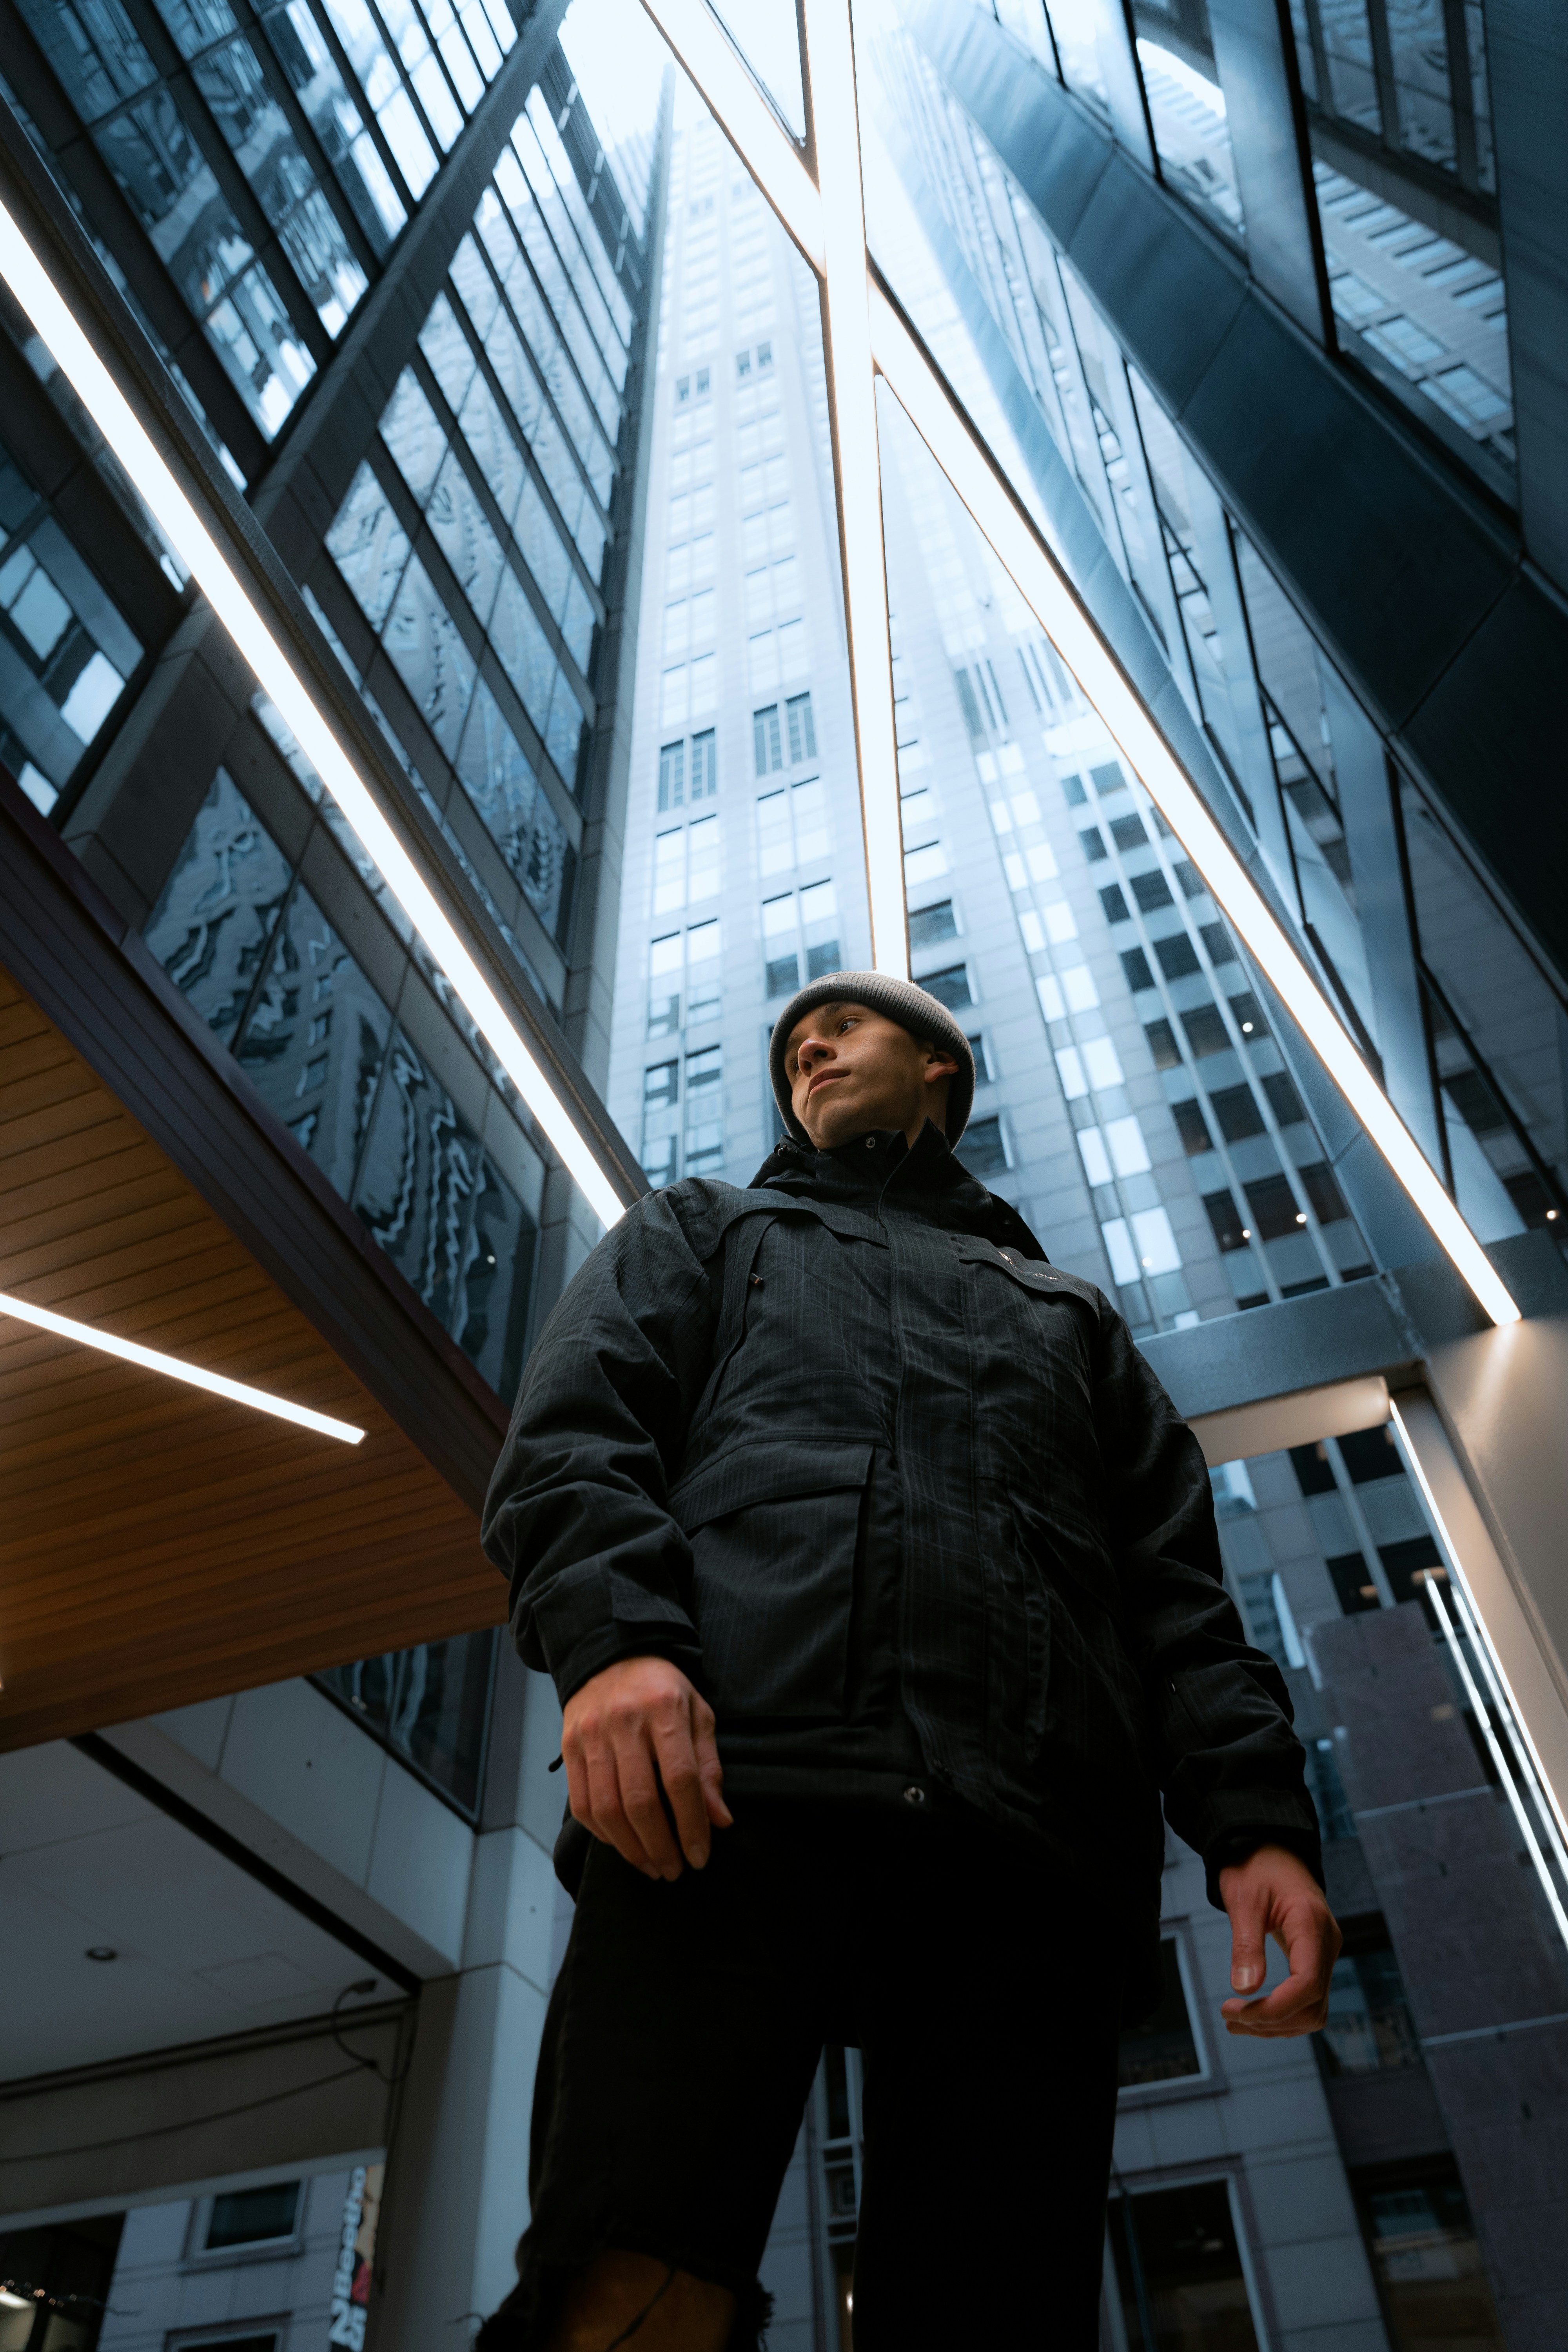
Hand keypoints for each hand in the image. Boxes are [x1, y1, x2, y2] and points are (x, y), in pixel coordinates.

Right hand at [561, 1655, 732, 1880]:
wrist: (611, 1654)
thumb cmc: (663, 1690)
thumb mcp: (698, 1714)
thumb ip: (708, 1767)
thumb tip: (720, 1820)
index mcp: (663, 1709)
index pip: (680, 1779)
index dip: (691, 1824)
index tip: (700, 1856)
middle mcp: (623, 1722)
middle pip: (640, 1800)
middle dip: (660, 1845)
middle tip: (675, 1870)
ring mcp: (591, 1735)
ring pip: (606, 1808)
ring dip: (631, 1848)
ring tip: (652, 1866)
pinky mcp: (568, 1747)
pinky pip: (580, 1803)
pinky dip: (602, 1833)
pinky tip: (623, 1845)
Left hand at [1217, 1844, 1340, 2036]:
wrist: (1272, 1849)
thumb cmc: (1255, 1867)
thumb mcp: (1243, 1899)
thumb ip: (1246, 1944)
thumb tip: (1245, 1991)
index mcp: (1311, 1923)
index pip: (1307, 1984)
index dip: (1276, 2009)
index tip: (1238, 2012)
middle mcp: (1327, 1942)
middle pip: (1312, 2004)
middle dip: (1272, 2021)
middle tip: (1228, 2018)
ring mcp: (1325, 1952)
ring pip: (1313, 2010)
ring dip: (1277, 2024)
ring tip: (1235, 2021)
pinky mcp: (1317, 1958)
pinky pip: (1308, 1999)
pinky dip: (1283, 2014)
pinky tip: (1254, 2014)